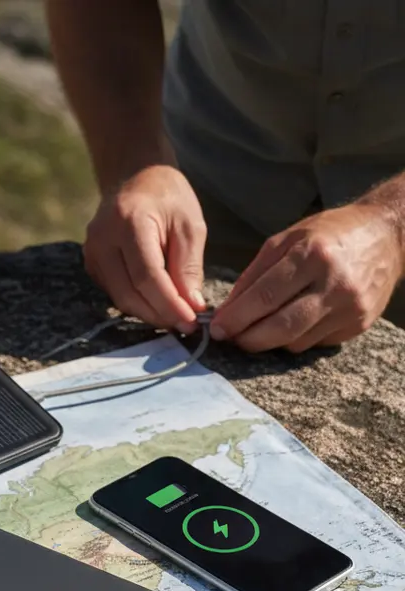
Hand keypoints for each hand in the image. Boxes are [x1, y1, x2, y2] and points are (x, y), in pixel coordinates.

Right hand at [83, 165, 207, 333]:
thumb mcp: (189, 225)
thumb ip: (189, 267)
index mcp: (129, 222)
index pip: (147, 276)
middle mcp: (103, 239)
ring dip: (148, 312)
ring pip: (119, 298)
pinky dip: (137, 303)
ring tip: (174, 316)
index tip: (192, 321)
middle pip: (129, 293)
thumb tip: (192, 307)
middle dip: (159, 314)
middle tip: (186, 325)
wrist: (135, 177)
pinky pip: (114, 292)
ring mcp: (92, 252)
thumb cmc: (168, 197)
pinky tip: (157, 302)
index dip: (169, 303)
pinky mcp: (91, 263)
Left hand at [211, 203, 404, 351]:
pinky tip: (290, 324)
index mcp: (312, 255)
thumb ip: (253, 275)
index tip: (217, 328)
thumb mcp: (286, 240)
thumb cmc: (327, 234)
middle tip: (230, 338)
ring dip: (269, 341)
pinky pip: (314, 343)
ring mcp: (350, 307)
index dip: (236, 318)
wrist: (387, 235)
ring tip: (256, 329)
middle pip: (281, 327)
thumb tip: (225, 311)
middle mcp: (335, 283)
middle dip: (248, 339)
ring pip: (296, 341)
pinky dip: (294, 338)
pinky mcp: (359, 324)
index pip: (265, 297)